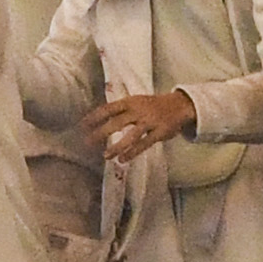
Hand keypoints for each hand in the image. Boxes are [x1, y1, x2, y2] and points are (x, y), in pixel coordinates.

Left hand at [85, 91, 200, 161]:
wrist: (181, 105)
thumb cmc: (153, 105)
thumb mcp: (136, 102)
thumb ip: (121, 110)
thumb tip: (99, 119)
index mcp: (130, 102)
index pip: (108, 108)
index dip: (94, 117)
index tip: (81, 126)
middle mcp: (138, 110)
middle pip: (116, 122)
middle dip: (100, 132)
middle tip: (87, 143)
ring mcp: (149, 121)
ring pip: (130, 135)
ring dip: (117, 146)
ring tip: (106, 156)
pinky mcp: (159, 132)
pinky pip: (144, 143)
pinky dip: (133, 152)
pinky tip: (123, 160)